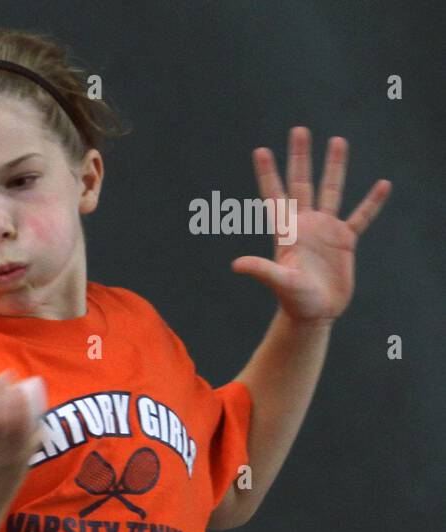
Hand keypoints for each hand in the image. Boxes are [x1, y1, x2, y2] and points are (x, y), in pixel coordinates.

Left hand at [231, 127, 391, 324]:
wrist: (315, 313)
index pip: (274, 195)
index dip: (268, 173)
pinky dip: (371, 202)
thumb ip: (262, 270)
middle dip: (300, 157)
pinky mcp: (345, 241)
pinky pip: (361, 216)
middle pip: (302, 183)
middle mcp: (305, 224)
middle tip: (299, 130)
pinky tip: (382, 184)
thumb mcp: (280, 282)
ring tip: (338, 140)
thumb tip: (236, 265)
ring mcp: (326, 230)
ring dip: (334, 166)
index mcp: (286, 231)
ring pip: (331, 190)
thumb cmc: (294, 300)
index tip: (260, 150)